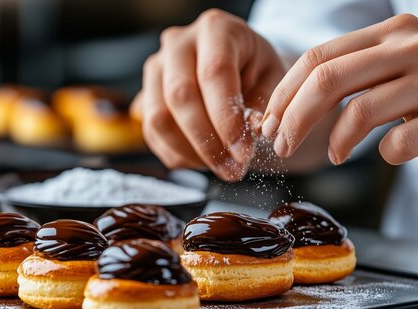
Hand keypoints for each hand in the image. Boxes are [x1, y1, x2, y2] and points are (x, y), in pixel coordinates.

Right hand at [131, 9, 284, 180]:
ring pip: (159, 119)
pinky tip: (204, 161)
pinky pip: (152, 134)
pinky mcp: (145, 95)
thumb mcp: (272, 78)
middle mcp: (178, 43)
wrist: (236, 65)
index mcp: (215, 29)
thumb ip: (263, 102)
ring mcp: (156, 69)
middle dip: (208, 142)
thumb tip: (249, 131)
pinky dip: (178, 155)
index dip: (227, 119)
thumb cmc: (257, 69)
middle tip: (233, 170)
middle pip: (180, 97)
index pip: (214, 74)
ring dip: (191, 154)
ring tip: (221, 168)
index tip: (243, 153)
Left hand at [262, 14, 417, 165]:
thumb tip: (294, 105)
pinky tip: (386, 156)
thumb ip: (358, 75)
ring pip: (360, 109)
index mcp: (393, 31)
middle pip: (328, 79)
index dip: (285, 93)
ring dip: (333, 141)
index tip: (269, 122)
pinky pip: (401, 141)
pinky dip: (383, 155)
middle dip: (293, 118)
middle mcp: (413, 47)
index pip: (319, 57)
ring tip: (332, 157)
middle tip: (280, 145)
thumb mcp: (405, 67)